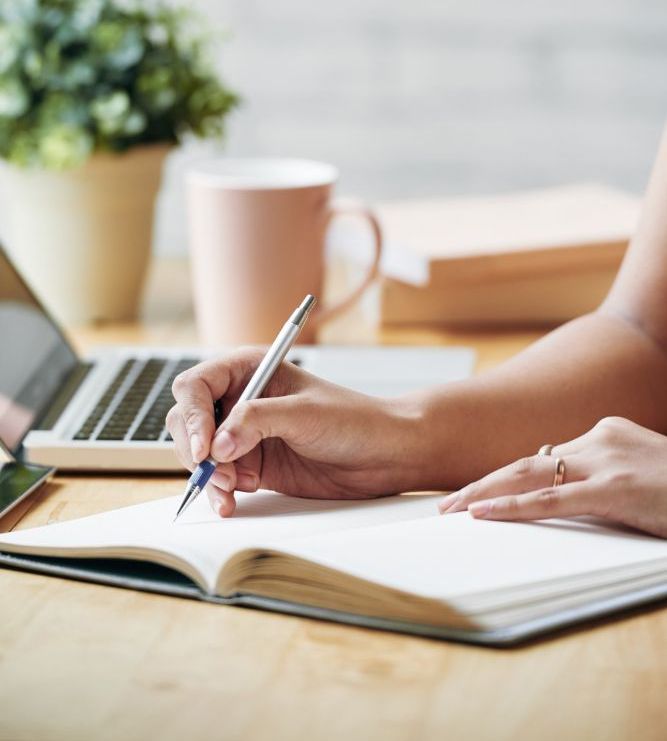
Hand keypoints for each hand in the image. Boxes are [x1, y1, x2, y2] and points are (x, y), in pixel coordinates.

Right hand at [166, 348, 421, 516]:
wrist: (384, 455)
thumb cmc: (354, 419)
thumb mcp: (304, 413)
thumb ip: (256, 421)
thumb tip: (216, 444)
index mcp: (250, 370)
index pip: (197, 385)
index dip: (193, 414)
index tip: (206, 445)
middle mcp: (241, 400)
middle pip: (189, 420)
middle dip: (196, 448)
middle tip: (216, 472)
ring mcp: (244, 435)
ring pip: (200, 453)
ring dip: (207, 475)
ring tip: (229, 490)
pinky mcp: (253, 465)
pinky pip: (220, 478)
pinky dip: (219, 492)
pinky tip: (229, 502)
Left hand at [438, 417, 666, 537]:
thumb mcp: (634, 472)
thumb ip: (595, 472)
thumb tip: (552, 475)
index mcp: (602, 434)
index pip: (541, 457)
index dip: (502, 477)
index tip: (473, 492)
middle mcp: (598, 439)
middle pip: (524, 461)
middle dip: (480, 483)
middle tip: (445, 504)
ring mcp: (606, 461)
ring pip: (529, 475)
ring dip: (484, 493)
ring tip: (451, 511)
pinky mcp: (616, 489)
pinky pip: (552, 499)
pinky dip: (513, 507)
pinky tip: (483, 514)